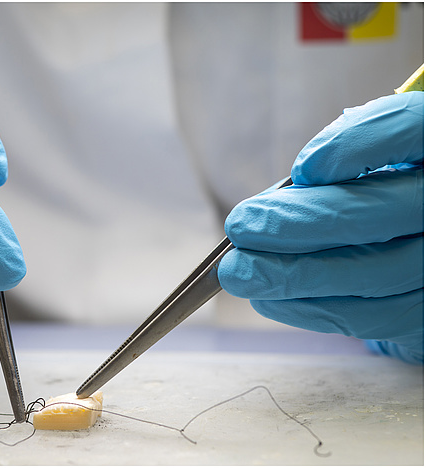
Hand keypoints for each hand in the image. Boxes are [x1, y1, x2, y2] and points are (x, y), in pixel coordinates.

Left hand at [219, 92, 423, 363]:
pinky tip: (270, 300)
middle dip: (296, 224)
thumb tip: (283, 194)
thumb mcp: (366, 157)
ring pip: (375, 274)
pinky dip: (314, 310)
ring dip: (294, 276)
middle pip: (379, 214)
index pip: (411, 129)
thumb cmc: (378, 189)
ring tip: (239, 273)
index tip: (301, 169)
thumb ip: (337, 160)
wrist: (412, 242)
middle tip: (240, 228)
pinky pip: (375, 318)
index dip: (355, 146)